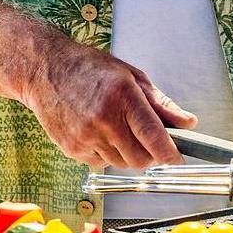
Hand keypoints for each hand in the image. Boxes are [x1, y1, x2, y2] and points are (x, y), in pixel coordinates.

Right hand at [20, 39, 194, 169]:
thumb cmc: (89, 68)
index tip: (178, 159)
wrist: (45, 70)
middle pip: (140, 159)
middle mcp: (104, 119)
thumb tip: (187, 123)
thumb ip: (161, 103)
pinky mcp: (72, 148)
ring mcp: (85, 136)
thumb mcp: (131, 76)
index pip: (154, 136)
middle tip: (146, 141)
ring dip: (127, 154)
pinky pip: (100, 163)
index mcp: (123, 96)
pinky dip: (106, 154)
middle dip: (149, 155)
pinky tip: (97, 132)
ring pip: (121, 164)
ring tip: (116, 129)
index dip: (170, 153)